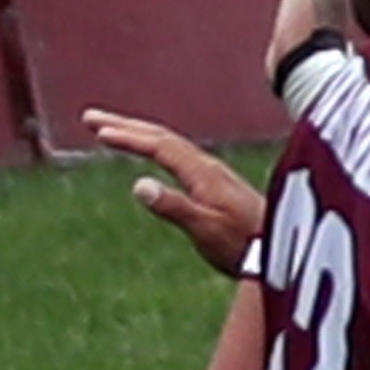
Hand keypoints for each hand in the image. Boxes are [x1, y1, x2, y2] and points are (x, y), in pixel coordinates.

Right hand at [85, 111, 259, 277]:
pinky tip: (153, 153)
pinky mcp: (215, 183)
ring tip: (112, 131)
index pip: (158, 146)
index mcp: (201, 173)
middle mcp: (206, 166)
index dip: (128, 137)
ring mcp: (212, 173)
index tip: (98, 132)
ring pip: (169, 143)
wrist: (278, 251)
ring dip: (138, 133)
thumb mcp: (205, 229)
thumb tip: (138, 184)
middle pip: (160, 136)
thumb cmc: (243, 244)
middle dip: (125, 125)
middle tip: (91, 118)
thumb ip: (174, 206)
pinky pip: (177, 154)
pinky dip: (155, 146)